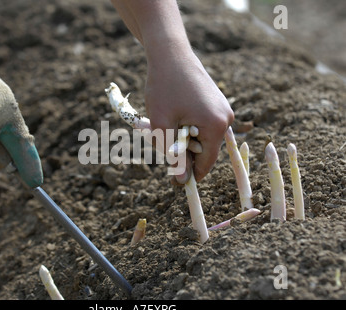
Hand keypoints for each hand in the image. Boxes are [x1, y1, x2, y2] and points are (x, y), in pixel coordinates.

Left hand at [145, 50, 233, 183]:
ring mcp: (223, 109)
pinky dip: (185, 125)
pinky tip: (171, 113)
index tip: (172, 180)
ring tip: (163, 122)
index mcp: (216, 126)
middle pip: (204, 150)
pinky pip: (201, 124)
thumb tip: (182, 181)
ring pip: (200, 137)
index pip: (206, 163)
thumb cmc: (163, 87)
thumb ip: (173, 155)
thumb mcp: (163, 125)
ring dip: (181, 137)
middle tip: (159, 139)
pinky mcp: (216, 102)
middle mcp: (226, 118)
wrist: (170, 53)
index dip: (189, 174)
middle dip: (182, 150)